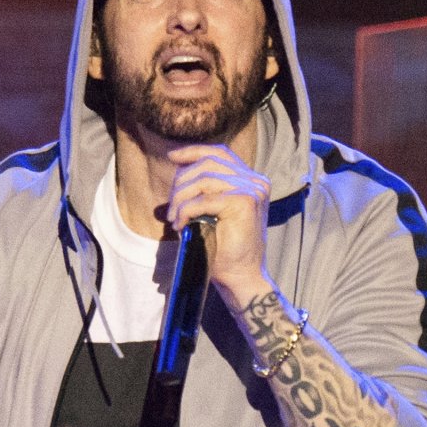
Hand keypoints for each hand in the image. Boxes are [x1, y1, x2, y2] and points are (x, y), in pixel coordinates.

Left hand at [166, 144, 271, 302]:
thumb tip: (178, 168)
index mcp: (252, 181)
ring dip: (181, 198)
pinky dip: (186, 210)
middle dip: (182, 181)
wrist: (241, 275)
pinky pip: (203, 199)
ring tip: (175, 218)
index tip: (172, 157)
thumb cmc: (225, 248)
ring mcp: (252, 190)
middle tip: (171, 207)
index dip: (194, 151)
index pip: (220, 153)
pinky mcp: (244, 203)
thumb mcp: (215, 211)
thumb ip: (206, 189)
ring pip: (204, 180)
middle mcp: (256, 182)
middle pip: (208, 163)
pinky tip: (180, 224)